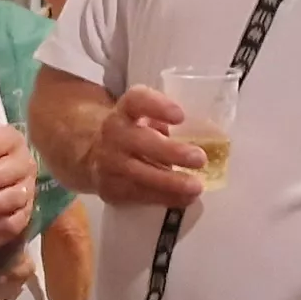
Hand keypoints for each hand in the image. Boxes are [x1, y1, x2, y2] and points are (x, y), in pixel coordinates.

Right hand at [87, 87, 209, 208]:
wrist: (93, 154)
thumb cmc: (134, 132)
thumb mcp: (146, 118)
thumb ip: (168, 124)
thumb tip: (208, 140)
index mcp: (126, 109)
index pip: (137, 100)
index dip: (158, 106)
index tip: (180, 116)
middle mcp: (113, 133)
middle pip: (141, 141)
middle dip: (172, 152)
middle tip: (200, 159)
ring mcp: (108, 162)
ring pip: (139, 174)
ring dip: (171, 183)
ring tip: (196, 187)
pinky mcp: (109, 188)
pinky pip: (138, 195)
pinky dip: (164, 198)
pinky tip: (184, 199)